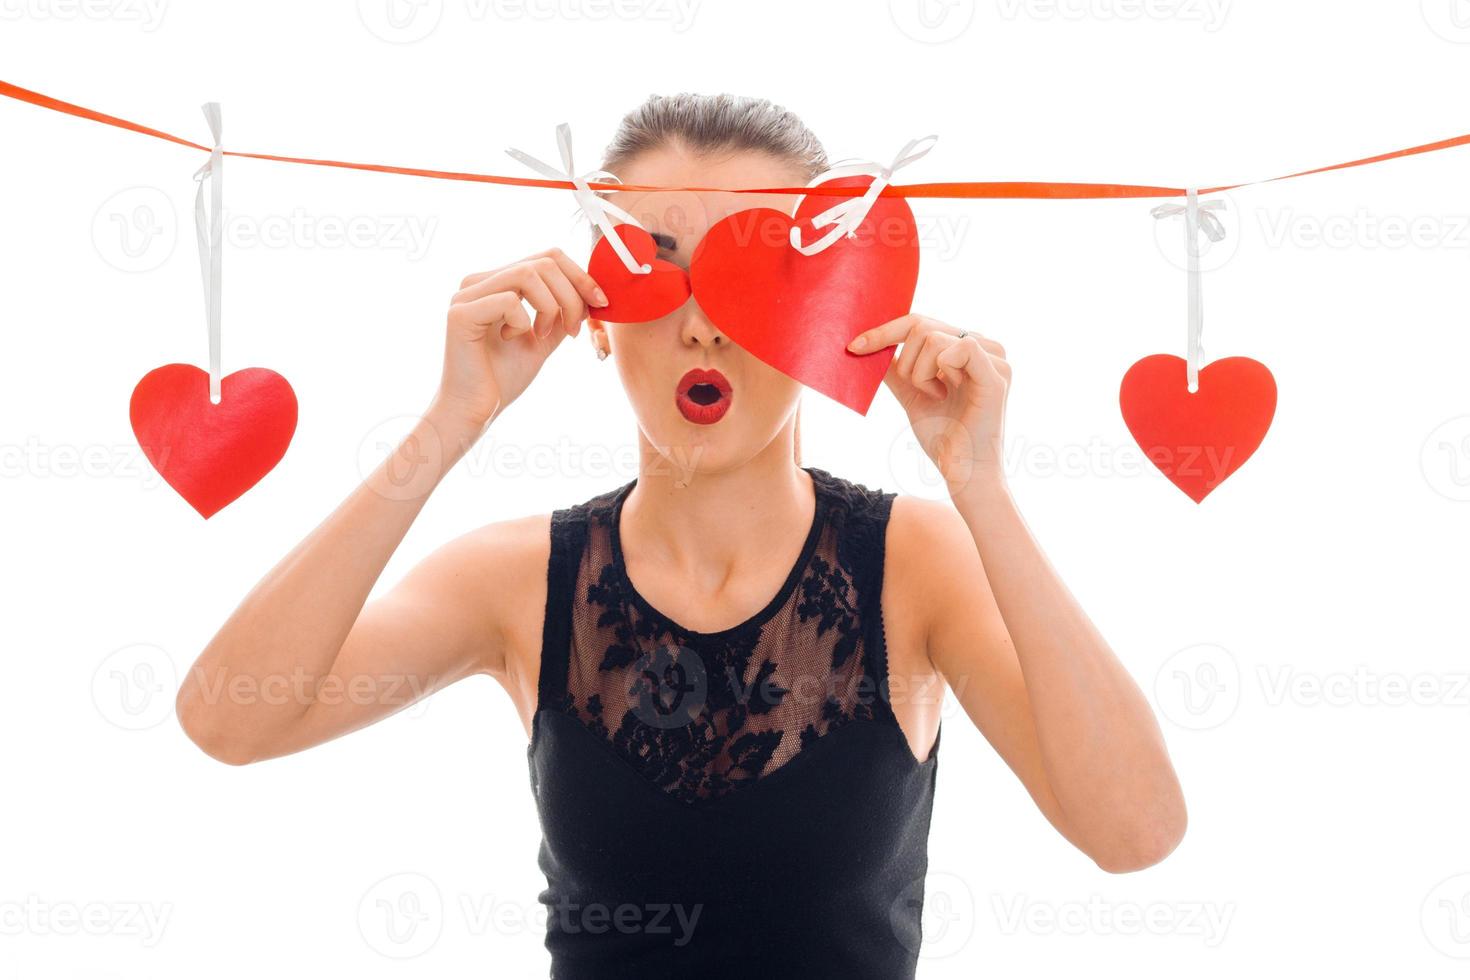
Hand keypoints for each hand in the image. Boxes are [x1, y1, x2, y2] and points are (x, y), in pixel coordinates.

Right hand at [428, 248, 607, 440]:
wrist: (476, 411)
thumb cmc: (504, 378)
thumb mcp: (544, 338)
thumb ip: (561, 313)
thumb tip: (590, 293)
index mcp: (496, 282)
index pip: (546, 258)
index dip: (580, 276)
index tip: (600, 303)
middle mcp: (478, 282)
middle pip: (543, 262)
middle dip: (571, 295)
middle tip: (574, 330)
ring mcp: (466, 295)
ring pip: (528, 274)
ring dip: (551, 307)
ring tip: (543, 335)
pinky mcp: (460, 314)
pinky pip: (509, 301)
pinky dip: (523, 322)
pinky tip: (511, 340)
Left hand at [848, 313, 1010, 491]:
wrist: (961, 470)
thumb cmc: (943, 437)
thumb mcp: (912, 395)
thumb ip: (896, 370)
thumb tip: (868, 346)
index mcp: (964, 348)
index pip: (920, 323)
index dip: (885, 331)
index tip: (854, 346)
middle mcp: (982, 346)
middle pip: (922, 325)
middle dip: (903, 360)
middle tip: (914, 389)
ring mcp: (993, 357)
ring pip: (933, 337)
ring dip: (920, 373)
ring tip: (937, 396)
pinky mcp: (997, 372)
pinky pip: (958, 347)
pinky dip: (939, 372)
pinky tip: (948, 394)